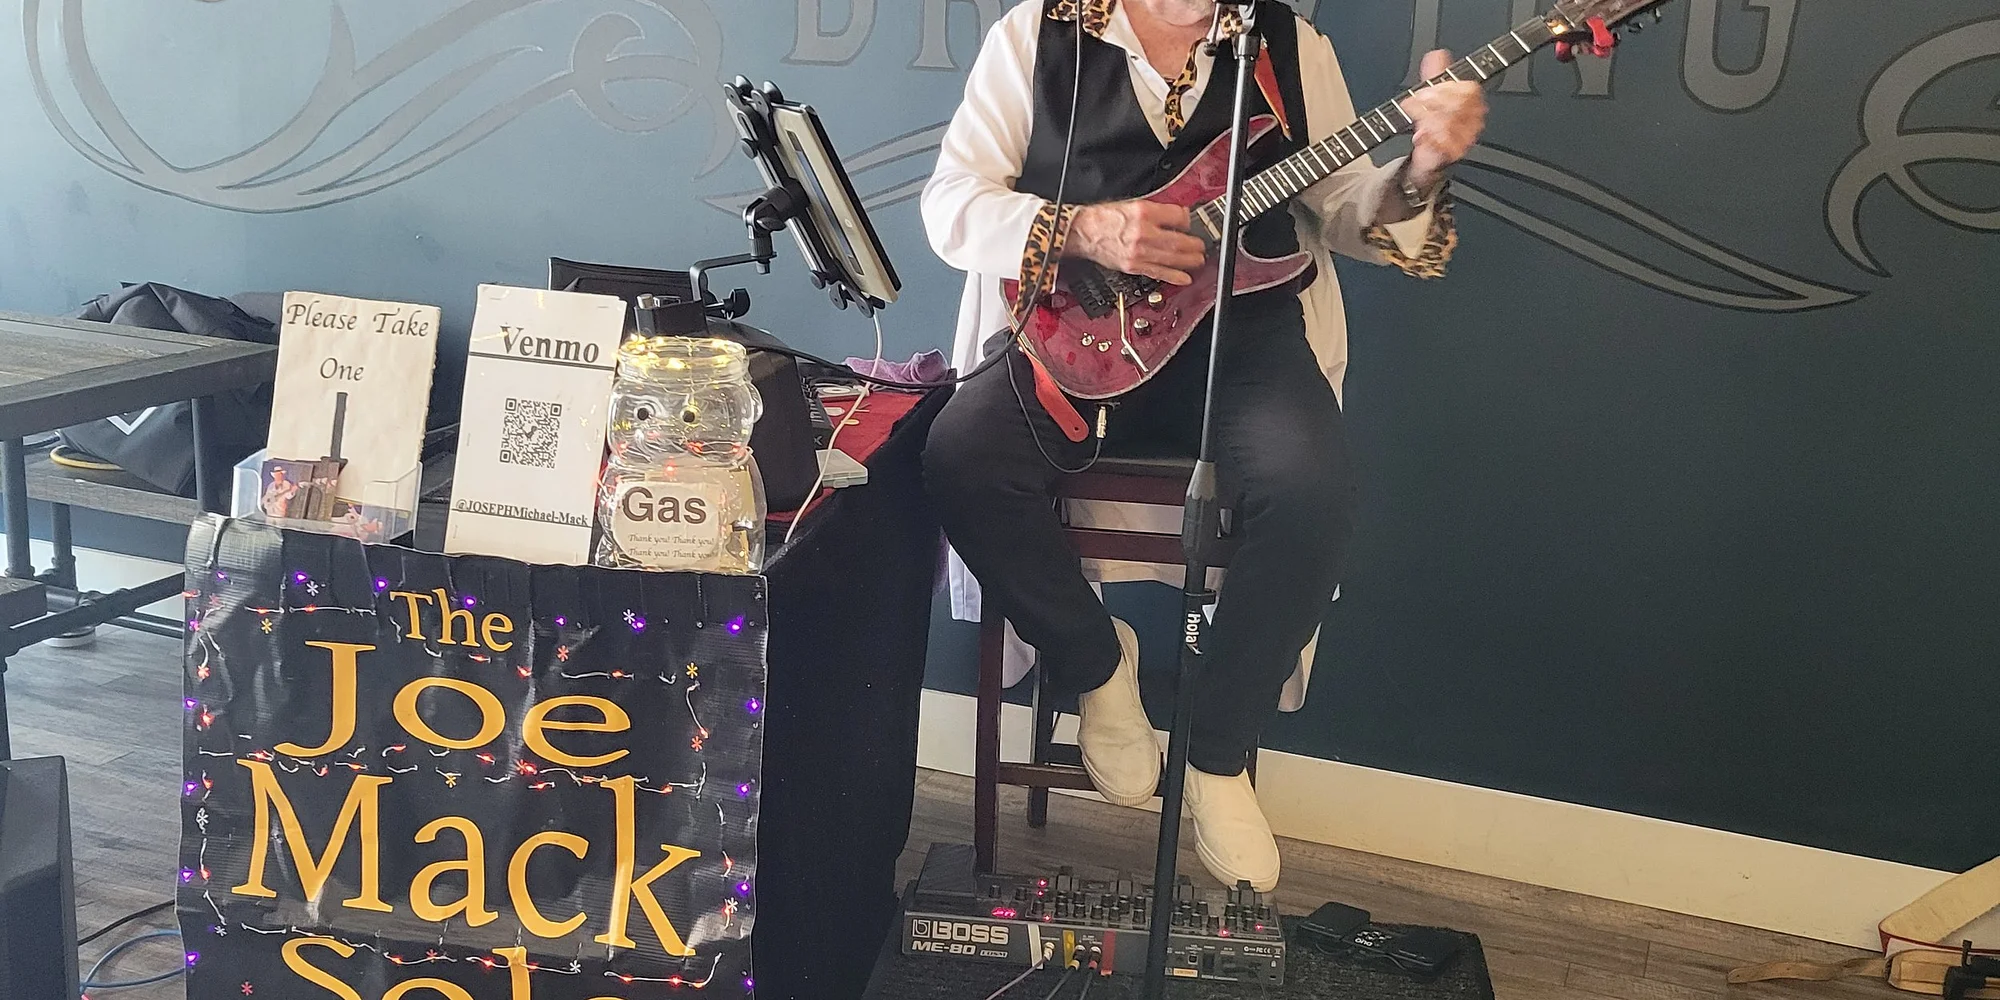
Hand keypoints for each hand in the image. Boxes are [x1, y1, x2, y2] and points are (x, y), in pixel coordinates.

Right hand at [1066, 200, 1206, 285]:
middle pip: (1179, 240)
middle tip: (1201, 246)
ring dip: (1189, 261)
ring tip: (1198, 261)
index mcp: (1144, 212)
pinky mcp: (1133, 266)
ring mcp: (1138, 252)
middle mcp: (1143, 232)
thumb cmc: (1104, 218)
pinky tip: (1184, 278)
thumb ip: (1155, 211)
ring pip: (1172, 258)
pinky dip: (1174, 276)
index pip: (1177, 216)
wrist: (1084, 232)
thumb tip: (1176, 218)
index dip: (1187, 220)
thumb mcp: (1132, 204)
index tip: (1189, 223)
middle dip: (1194, 245)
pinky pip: (1158, 273)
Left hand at [1401, 49, 1488, 189]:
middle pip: (1460, 105)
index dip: (1446, 88)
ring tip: (1414, 118)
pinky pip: (1445, 144)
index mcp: (1473, 100)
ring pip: (1450, 123)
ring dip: (1427, 119)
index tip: (1424, 90)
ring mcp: (1467, 136)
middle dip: (1434, 101)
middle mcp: (1475, 118)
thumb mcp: (1433, 94)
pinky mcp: (1455, 153)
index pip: (1470, 90)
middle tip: (1417, 102)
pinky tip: (1419, 136)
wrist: (1430, 153)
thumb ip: (1435, 73)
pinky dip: (1428, 139)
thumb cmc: (1435, 122)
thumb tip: (1436, 54)